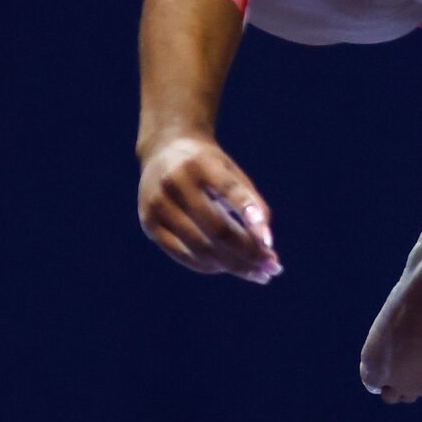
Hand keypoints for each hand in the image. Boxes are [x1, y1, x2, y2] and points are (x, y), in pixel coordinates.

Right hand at [137, 132, 281, 282]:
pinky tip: (228, 267)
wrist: (164, 149)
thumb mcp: (229, 170)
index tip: (270, 241)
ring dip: (233, 265)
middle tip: (272, 266)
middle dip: (248, 253)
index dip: (251, 216)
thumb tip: (265, 242)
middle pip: (217, 229)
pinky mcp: (148, 223)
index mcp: (201, 163)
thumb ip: (249, 199)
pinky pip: (183, 255)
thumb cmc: (207, 165)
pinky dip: (209, 266)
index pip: (230, 191)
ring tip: (259, 272)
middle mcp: (176, 182)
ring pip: (201, 248)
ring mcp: (158, 204)